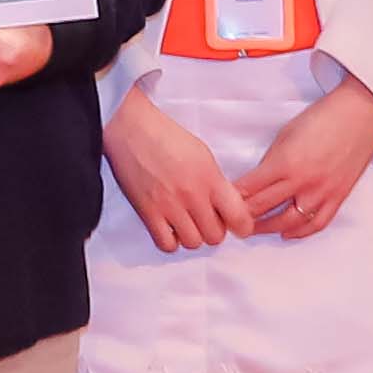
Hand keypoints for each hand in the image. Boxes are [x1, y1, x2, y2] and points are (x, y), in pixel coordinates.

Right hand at [102, 94, 245, 254]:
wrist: (131, 128)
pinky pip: (166, 244)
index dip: (241, 226)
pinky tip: (169, 227)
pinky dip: (170, 240)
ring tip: (186, 222)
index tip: (236, 224)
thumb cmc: (165, 136)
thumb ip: (216, 183)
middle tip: (205, 219)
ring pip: (192, 243)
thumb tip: (225, 206)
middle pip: (215, 236)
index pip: (239, 218)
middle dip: (213, 230)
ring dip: (191, 236)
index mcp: (210, 178)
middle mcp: (192, 195)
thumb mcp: (202, 154)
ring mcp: (169, 205)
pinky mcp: (147, 211)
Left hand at [231, 80, 372, 239]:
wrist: (361, 114)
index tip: (220, 202)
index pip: (250, 190)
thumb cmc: (322, 118)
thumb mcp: (286, 134)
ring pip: (289, 222)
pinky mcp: (339, 197)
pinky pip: (317, 223)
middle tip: (230, 220)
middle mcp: (302, 182)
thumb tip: (256, 180)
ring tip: (254, 230)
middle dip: (244, 216)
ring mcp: (322, 192)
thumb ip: (271, 160)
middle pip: (264, 208)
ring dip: (268, 228)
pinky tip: (287, 233)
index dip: (232, 199)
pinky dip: (300, 232)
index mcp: (285, 163)